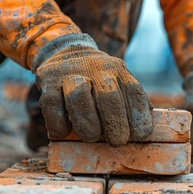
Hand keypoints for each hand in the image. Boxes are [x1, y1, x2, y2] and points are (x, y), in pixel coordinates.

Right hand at [33, 34, 152, 145]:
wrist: (66, 52)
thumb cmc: (99, 82)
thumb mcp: (119, 84)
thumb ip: (132, 104)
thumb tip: (145, 133)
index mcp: (118, 70)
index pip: (133, 92)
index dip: (139, 116)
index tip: (140, 135)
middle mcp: (96, 67)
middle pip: (108, 96)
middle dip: (115, 124)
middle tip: (117, 141)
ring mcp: (70, 73)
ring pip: (79, 97)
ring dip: (87, 123)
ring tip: (92, 137)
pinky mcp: (47, 80)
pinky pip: (51, 104)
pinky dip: (59, 124)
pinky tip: (65, 133)